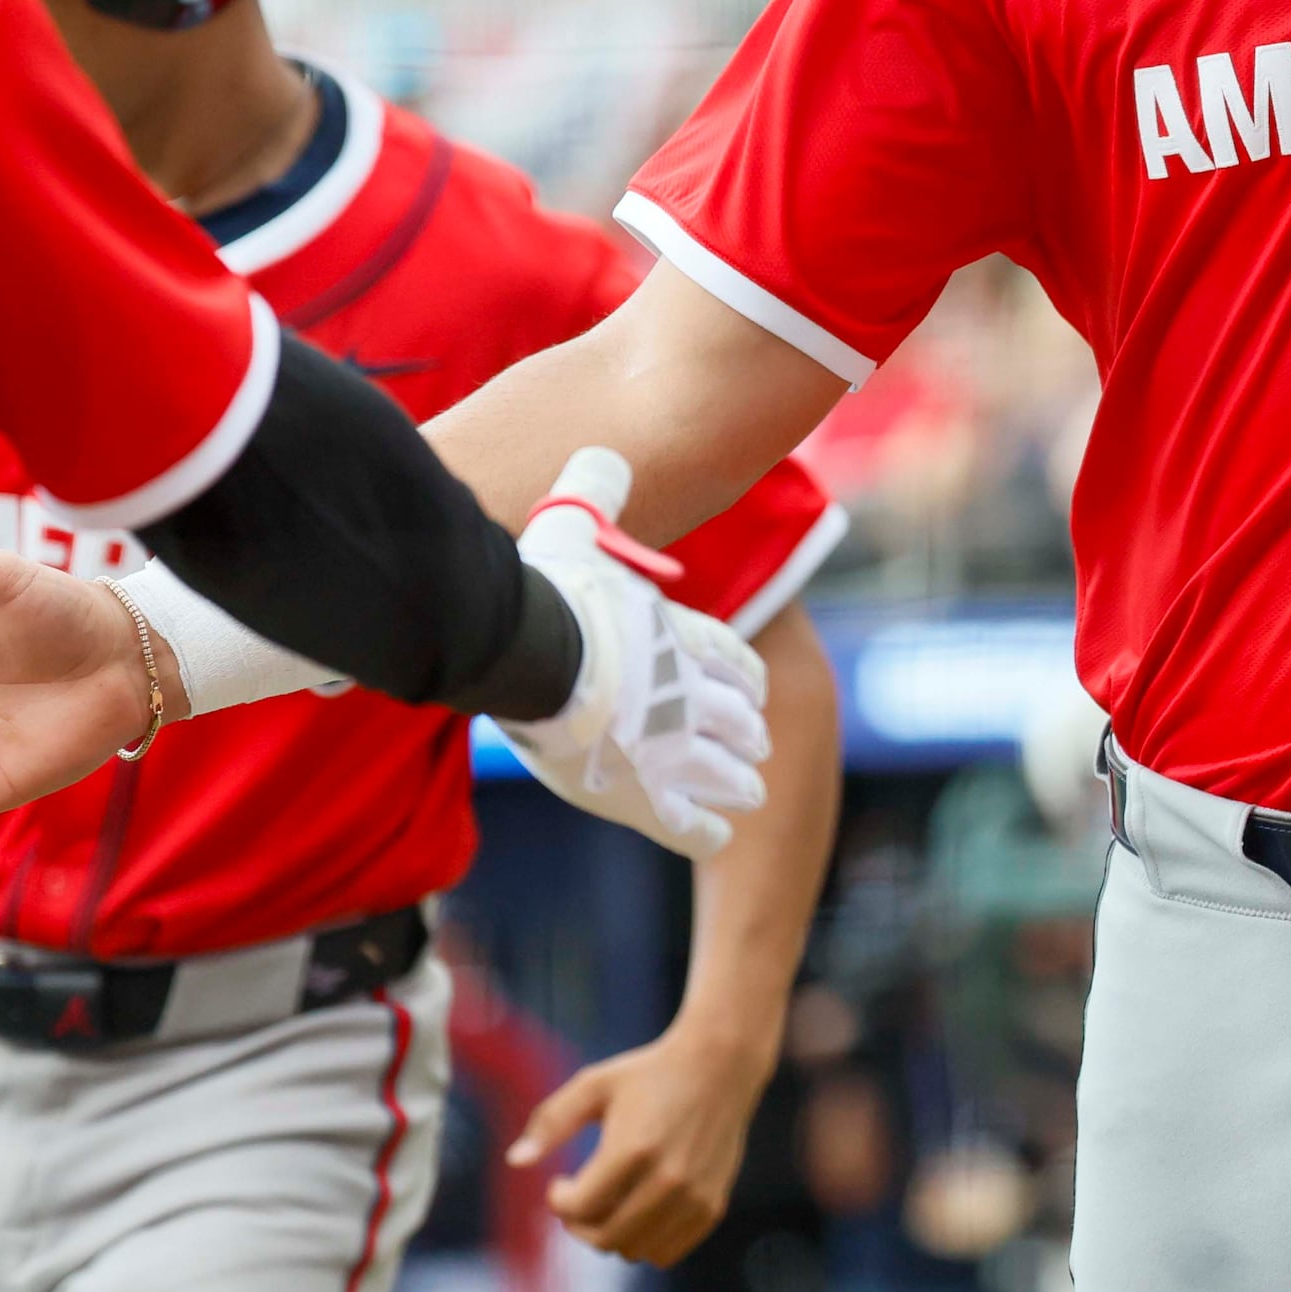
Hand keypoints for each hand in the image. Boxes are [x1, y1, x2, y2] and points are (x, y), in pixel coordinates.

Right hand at [497, 449, 771, 859]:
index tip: (755, 691)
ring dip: (738, 781)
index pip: (730, 659)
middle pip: (735, 719)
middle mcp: (688, 694)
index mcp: (677, 637)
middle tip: (755, 745)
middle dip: (746, 732)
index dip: (745, 678)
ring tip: (749, 790)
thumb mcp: (575, 525)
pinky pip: (688, 824)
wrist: (535, 653)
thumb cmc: (548, 590)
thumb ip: (594, 492)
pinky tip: (717, 837)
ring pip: (724, 773)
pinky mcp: (643, 798)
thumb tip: (603, 454)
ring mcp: (671, 749)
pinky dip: (705, 830)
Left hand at [506, 1023, 777, 1265]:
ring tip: (609, 1202)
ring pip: (634, 1251)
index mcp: (632, 1150)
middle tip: (578, 1200)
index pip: (579, 1209)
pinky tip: (637, 1209)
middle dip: (579, 1225)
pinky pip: (666, 1252)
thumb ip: (550, 1122)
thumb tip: (515, 1161)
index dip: (558, 1202)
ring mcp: (693, 1198)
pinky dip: (644, 1242)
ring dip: (611, 1235)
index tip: (560, 1183)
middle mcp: (667, 1180)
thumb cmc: (648, 1074)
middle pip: (604, 1238)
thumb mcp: (594, 1085)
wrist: (719, 1066)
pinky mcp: (711, 1208)